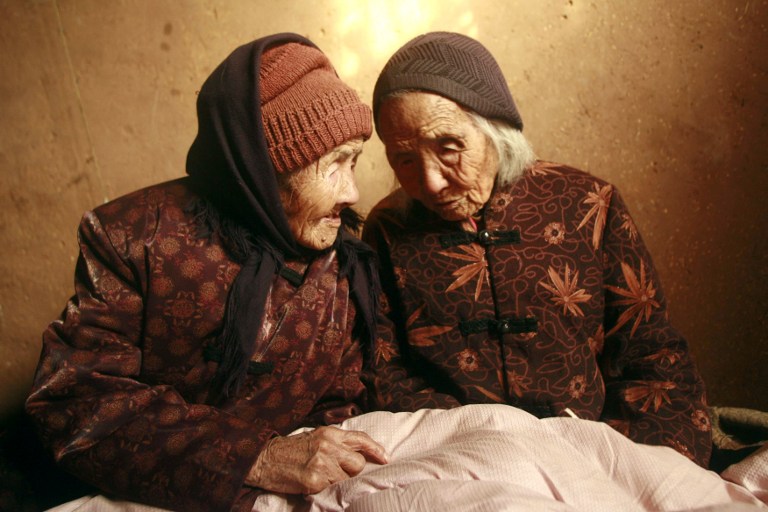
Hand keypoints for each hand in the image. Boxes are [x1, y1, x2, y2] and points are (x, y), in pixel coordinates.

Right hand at [245, 426, 387, 493]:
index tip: (385, 458)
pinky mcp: (314, 480)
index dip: (376, 449)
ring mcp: (322, 463)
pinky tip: (314, 484)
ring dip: (337, 481)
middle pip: (357, 462)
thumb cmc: (289, 449)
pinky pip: (331, 489)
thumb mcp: (314, 437)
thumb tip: (357, 453)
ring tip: (322, 477)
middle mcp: (328, 445)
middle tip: (337, 472)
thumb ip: (335, 442)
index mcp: (329, 433)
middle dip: (351, 470)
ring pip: (346, 478)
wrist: (263, 459)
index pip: (360, 438)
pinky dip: (326, 489)